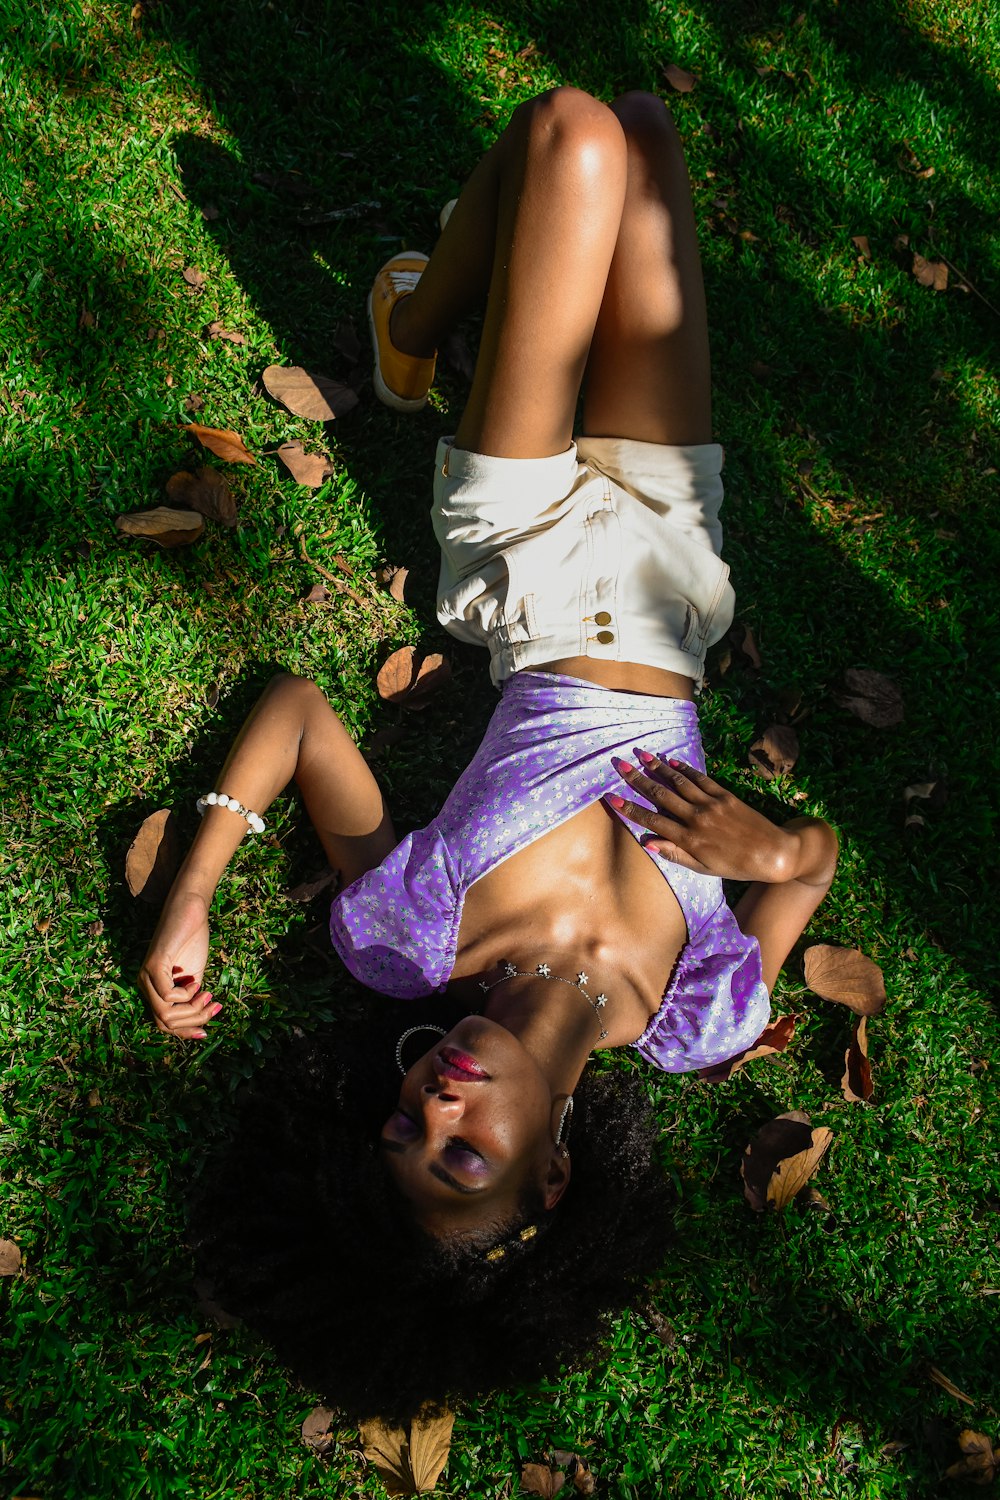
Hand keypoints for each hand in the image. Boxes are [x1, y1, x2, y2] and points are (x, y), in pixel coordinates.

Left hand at [138, 890, 219, 1040]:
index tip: (207, 1030)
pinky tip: (196, 981)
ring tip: (207, 996)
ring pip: (165, 1014)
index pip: (164, 1025)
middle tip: (213, 1006)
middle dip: (193, 1021)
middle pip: (164, 1024)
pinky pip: (167, 996)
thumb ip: (191, 999)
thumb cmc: (192, 939)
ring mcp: (146, 976)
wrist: (190, 910)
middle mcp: (145, 985)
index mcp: (154, 989)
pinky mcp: (153, 966)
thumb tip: (199, 1024)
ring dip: (192, 1011)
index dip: (186, 1032)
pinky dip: (186, 995)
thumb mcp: (194, 977)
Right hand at [607, 753, 797, 883]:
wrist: (773, 854)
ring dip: (657, 767)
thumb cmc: (736, 866)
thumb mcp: (703, 868)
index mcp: (689, 840)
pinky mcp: (724, 795)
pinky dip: (683, 768)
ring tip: (641, 755)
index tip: (612, 797)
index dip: (630, 809)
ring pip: (678, 782)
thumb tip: (648, 842)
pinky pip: (700, 779)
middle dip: (638, 779)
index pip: (652, 821)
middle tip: (620, 765)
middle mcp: (697, 818)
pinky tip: (670, 760)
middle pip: (661, 795)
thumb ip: (675, 854)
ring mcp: (711, 804)